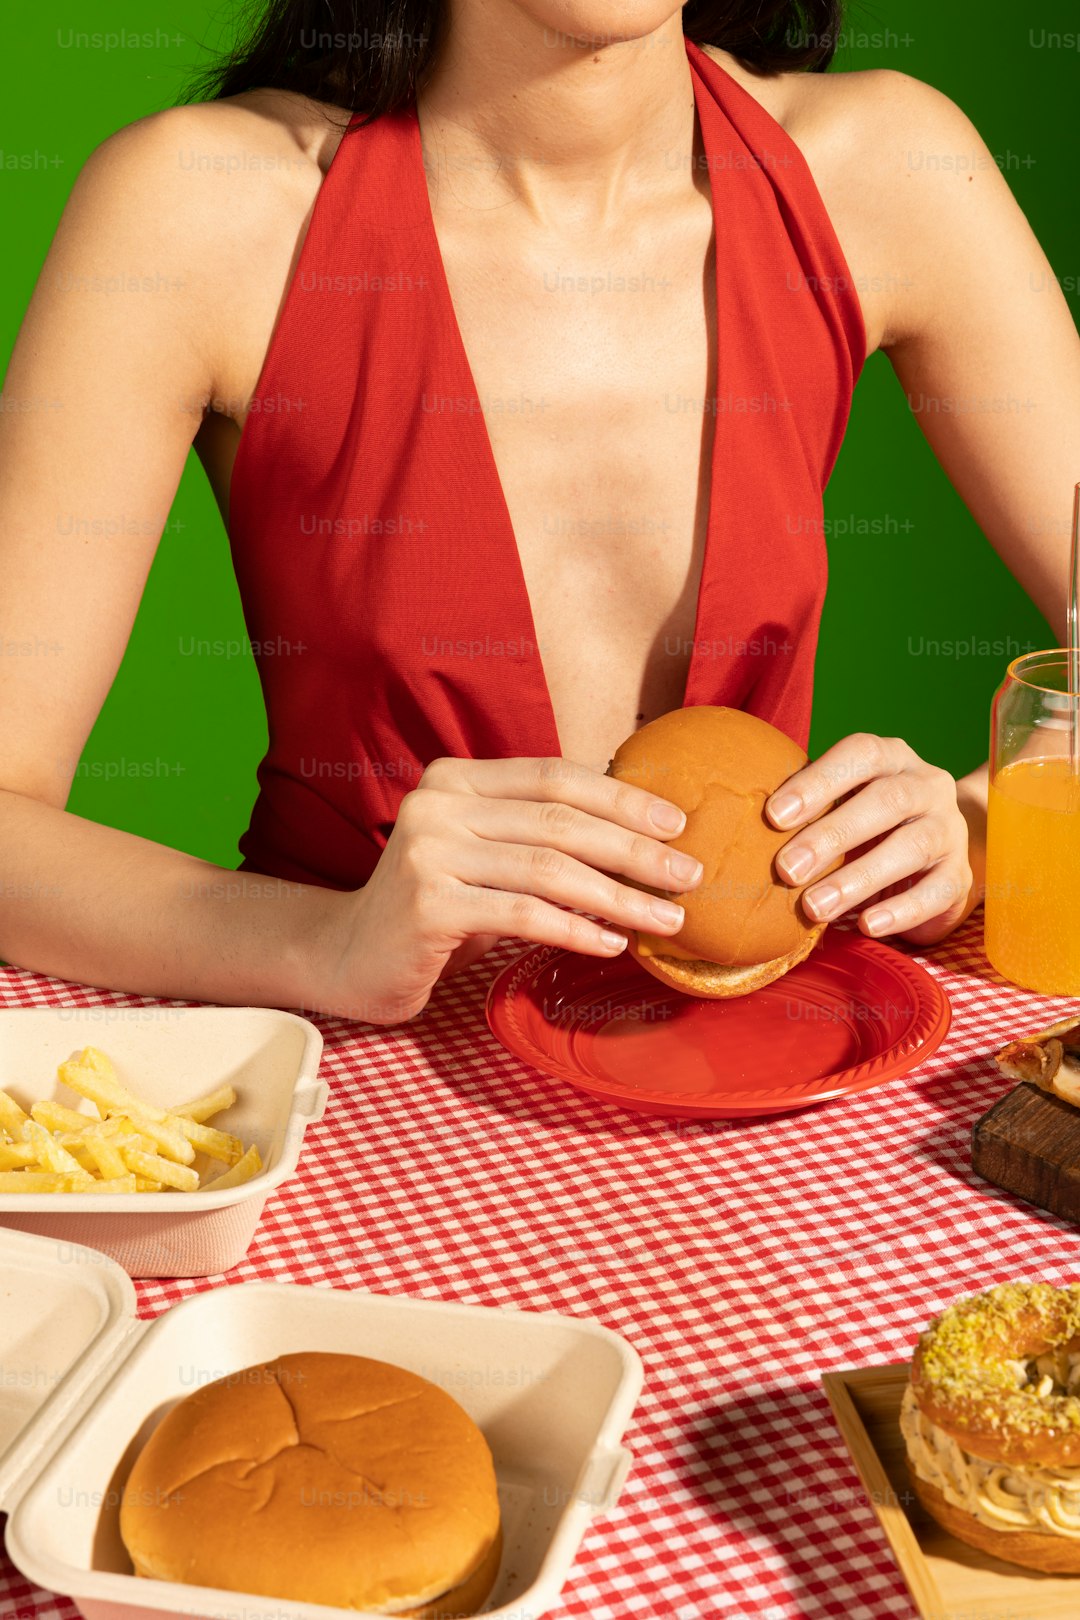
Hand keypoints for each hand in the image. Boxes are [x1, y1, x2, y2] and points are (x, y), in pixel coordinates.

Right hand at [324, 756, 703, 1024]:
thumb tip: (639, 835)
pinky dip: (576, 930)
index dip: (622, 798)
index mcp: (456, 778)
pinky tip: (613, 945)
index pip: (555, 776)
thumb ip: (537, 834)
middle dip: (635, 850)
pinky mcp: (427, 905)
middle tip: (689, 876)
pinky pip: (522, 915)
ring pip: (549, 869)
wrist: (346, 956)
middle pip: (560, 821)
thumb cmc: (434, 908)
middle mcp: (438, 803)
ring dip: (619, 896)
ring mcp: (428, 852)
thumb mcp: (484, 855)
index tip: (677, 824)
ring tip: (667, 919)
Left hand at [764, 733, 974, 946]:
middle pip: (886, 801)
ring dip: (858, 878)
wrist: (937, 849)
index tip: (773, 816)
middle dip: (831, 835)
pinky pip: (936, 892)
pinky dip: (901, 910)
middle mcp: (927, 785)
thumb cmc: (868, 822)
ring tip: (814, 907)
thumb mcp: (841, 804)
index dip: (817, 782)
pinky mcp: (960, 875)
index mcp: (891, 758)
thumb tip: (745, 836)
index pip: (860, 756)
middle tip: (786, 870)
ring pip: (911, 847)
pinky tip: (867, 926)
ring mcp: (949, 830)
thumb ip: (808, 809)